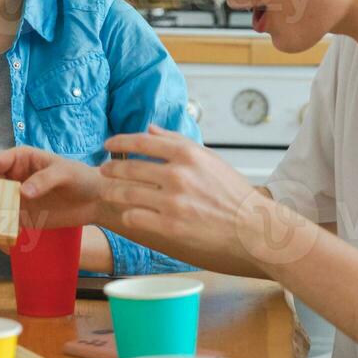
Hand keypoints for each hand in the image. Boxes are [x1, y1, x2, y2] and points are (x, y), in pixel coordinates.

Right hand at [0, 146, 104, 230]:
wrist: (94, 201)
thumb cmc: (82, 178)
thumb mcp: (66, 173)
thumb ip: (45, 179)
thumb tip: (22, 193)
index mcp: (20, 158)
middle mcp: (12, 176)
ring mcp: (13, 196)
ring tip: (5, 232)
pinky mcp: (18, 214)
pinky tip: (12, 239)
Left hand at [101, 125, 304, 269]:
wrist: (254, 229)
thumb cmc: (233, 194)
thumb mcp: (209, 159)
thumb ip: (177, 141)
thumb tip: (149, 127)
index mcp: (188, 155)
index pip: (142, 141)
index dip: (119, 141)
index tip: (107, 144)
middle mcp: (178, 176)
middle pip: (128, 167)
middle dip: (110, 168)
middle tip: (103, 170)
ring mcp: (173, 202)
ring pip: (125, 193)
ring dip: (111, 191)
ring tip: (107, 191)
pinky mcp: (170, 227)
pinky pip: (134, 217)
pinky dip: (125, 214)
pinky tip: (125, 213)